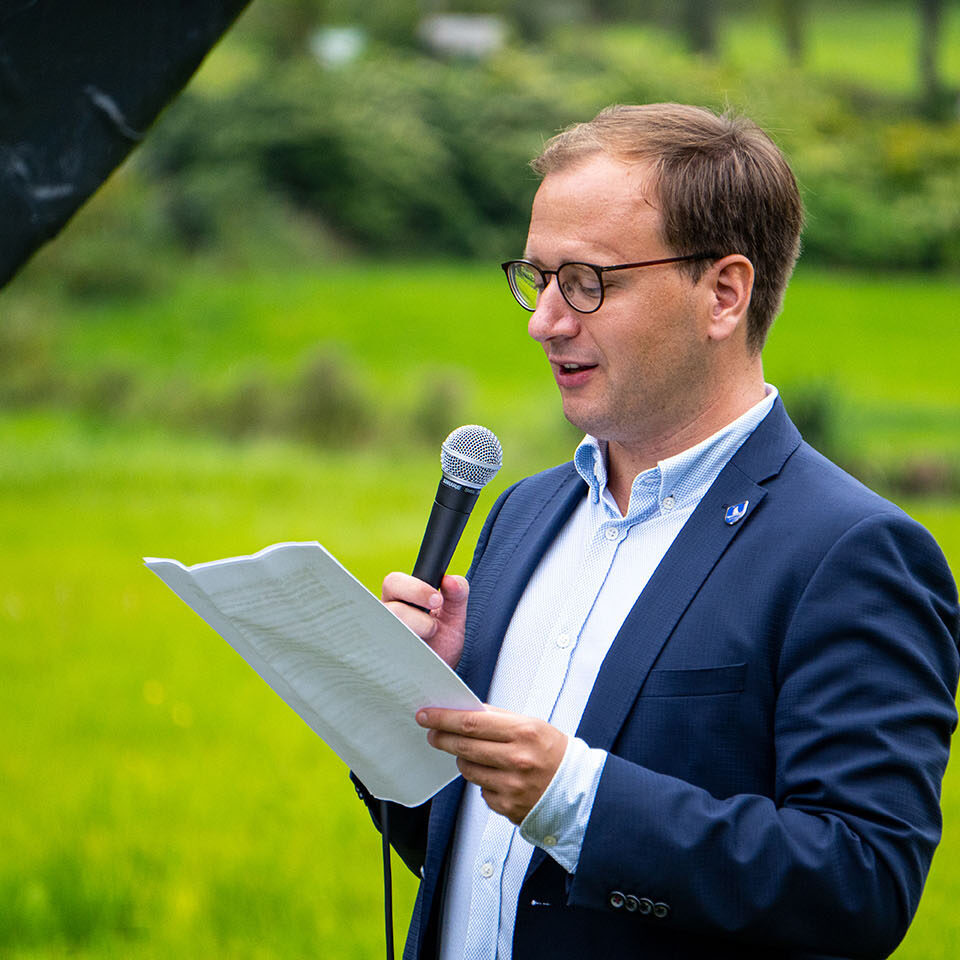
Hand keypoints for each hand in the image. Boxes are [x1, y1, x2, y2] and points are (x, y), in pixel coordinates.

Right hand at [381, 572, 467, 668]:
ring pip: (386, 630)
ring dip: (412, 635)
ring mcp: (380, 638)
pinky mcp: (379, 660)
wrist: (437, 677)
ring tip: (427, 643)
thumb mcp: (454, 617)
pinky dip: (405, 654)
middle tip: (434, 626)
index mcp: (399, 598)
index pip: (394, 582)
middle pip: (388, 608)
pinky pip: (384, 655)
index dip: (415, 588)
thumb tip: (451, 580)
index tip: (438, 599)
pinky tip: (417, 656)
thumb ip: (457, 594)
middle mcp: (384, 616)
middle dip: (415, 616)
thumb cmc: (442, 643)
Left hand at [417, 705, 567, 823]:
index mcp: (524, 732)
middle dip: (442, 737)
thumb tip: (467, 711)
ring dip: (463, 759)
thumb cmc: (555, 754)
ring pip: (468, 769)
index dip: (444, 718)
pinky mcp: (507, 806)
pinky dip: (482, 781)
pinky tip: (496, 775)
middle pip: (464, 746)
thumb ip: (499, 718)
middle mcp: (517, 759)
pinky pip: (481, 790)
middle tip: (432, 732)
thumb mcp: (532, 725)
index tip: (428, 715)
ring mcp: (511, 786)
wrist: (578, 791)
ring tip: (473, 754)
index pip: (472, 722)